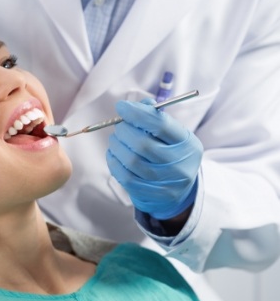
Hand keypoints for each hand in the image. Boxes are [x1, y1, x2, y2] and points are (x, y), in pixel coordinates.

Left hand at [106, 98, 202, 219]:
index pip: (160, 125)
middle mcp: (179, 165)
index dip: (137, 113)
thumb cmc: (170, 154)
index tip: (121, 106)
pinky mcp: (149, 194)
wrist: (177, 192)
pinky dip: (114, 161)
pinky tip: (114, 154)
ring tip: (116, 139)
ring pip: (131, 160)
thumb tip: (139, 105)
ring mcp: (164, 182)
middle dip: (124, 130)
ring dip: (116, 145)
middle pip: (142, 144)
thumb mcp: (172, 135)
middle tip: (119, 125)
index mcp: (187, 144)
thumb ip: (156, 117)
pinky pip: (124, 176)